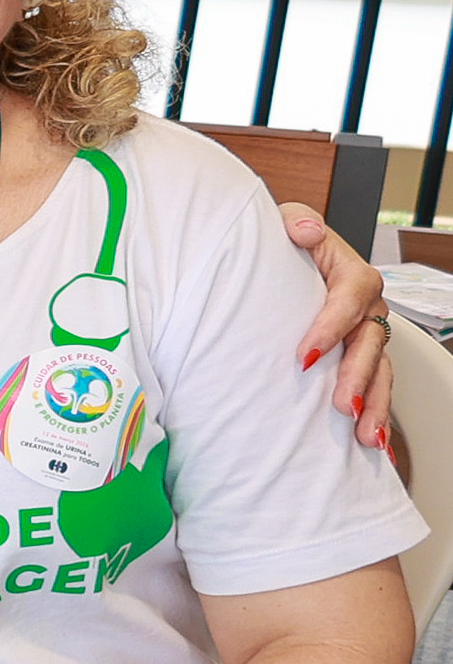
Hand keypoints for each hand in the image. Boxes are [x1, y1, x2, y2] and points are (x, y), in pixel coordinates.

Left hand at [283, 205, 393, 450]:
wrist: (285, 259)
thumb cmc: (284, 243)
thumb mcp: (285, 223)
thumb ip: (295, 223)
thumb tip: (304, 231)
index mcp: (352, 274)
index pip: (347, 301)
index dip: (330, 328)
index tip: (306, 356)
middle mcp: (367, 306)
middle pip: (370, 343)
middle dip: (357, 377)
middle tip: (343, 406)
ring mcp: (367, 332)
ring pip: (378, 369)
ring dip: (374, 403)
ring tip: (365, 435)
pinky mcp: (359, 355)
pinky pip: (373, 384)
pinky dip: (375, 411)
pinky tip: (371, 440)